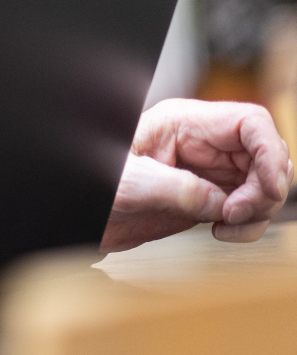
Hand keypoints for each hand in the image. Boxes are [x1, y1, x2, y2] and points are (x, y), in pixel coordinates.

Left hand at [101, 99, 292, 251]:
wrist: (84, 214)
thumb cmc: (95, 184)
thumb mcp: (131, 183)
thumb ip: (178, 190)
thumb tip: (222, 203)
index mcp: (183, 123)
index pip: (250, 122)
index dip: (271, 152)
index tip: (268, 187)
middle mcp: (202, 144)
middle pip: (265, 155)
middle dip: (265, 188)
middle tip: (237, 213)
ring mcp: (207, 173)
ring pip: (263, 184)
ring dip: (259, 210)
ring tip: (227, 224)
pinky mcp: (207, 200)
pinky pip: (248, 209)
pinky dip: (248, 225)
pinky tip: (223, 231)